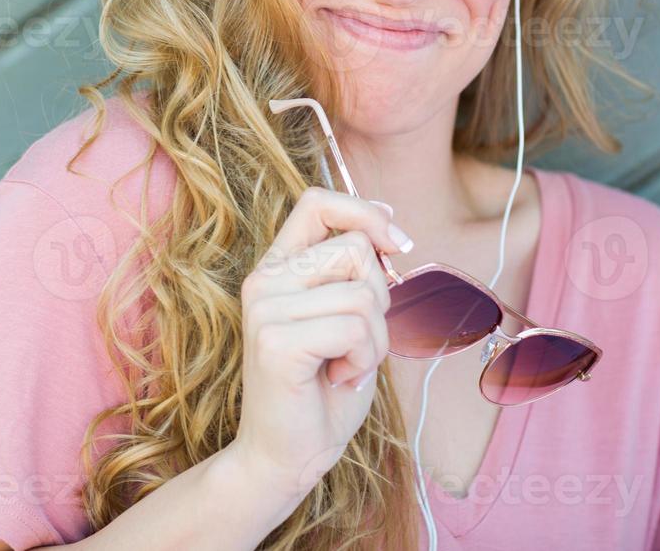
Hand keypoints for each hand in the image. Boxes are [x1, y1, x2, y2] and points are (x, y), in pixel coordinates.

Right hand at [229, 186, 413, 502]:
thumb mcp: (347, 316)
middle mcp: (263, 280)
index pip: (316, 203)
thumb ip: (356, 271)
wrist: (289, 456)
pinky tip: (339, 379)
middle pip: (355, 250)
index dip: (363, 212)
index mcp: (277, 267)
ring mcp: (265, 309)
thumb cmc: (324, 388)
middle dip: (379, 298)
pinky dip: (364, 359)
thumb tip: (388, 223)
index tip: (396, 244)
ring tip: (346, 365)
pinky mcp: (276, 341)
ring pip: (362, 294)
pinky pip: (354, 328)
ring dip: (374, 339)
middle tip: (356, 343)